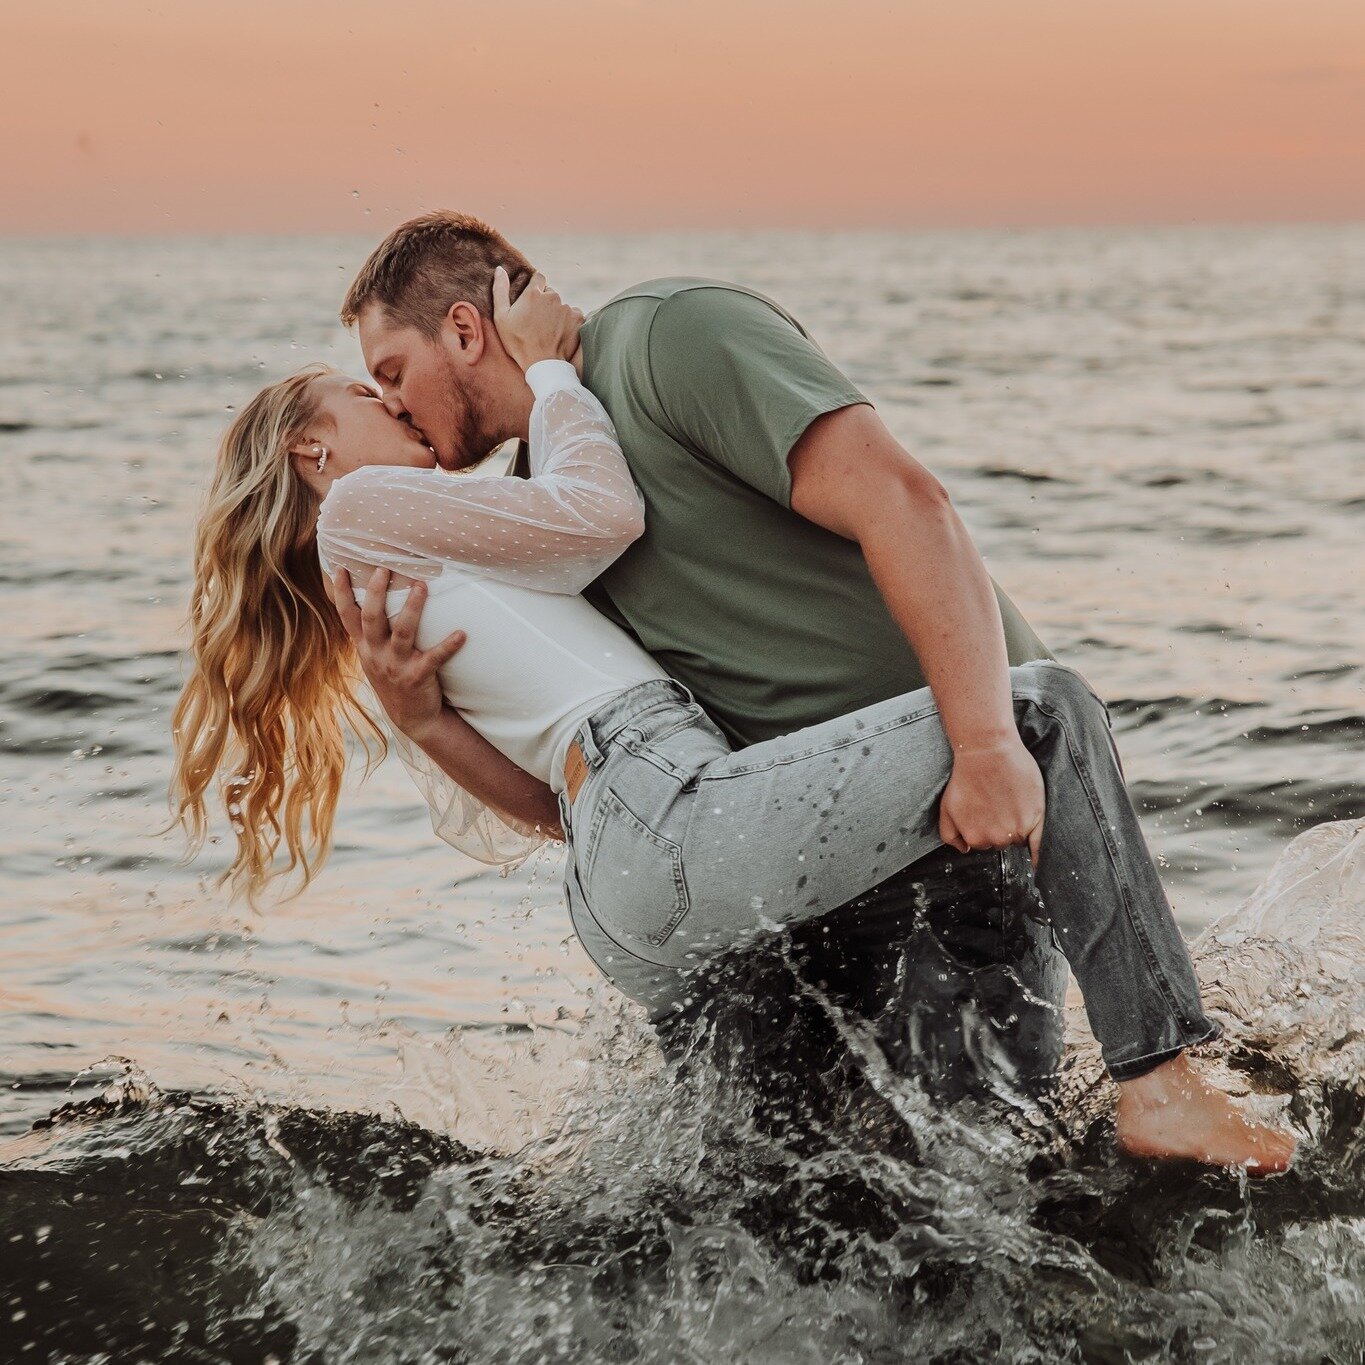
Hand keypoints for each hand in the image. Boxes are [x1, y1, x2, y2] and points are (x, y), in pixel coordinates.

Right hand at [332, 566, 467, 740]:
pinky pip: (434, 658)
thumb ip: (370, 633)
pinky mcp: (418, 677)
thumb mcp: (374, 656)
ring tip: (421, 586)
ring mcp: (396, 667)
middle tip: (383, 569)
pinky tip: (461, 634)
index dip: (341, 593)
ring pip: (403, 633)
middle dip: (376, 593)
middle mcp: (376, 655)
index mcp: (364, 648)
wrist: (411, 717)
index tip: (339, 568)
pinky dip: (448, 646)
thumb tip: (372, 597)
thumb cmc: (394, 678)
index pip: (347, 616)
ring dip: (412, 609)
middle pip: (372, 619)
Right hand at [492, 266, 583, 371]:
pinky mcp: (578, 318)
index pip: (539, 278)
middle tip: (538, 322)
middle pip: (550, 293)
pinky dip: (569, 322)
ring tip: (549, 331)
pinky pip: (574, 315)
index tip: (532, 301)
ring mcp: (567, 307)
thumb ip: (500, 290)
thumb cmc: (518, 343)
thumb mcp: (501, 318)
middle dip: (546, 303)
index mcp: (533, 293)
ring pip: (562, 305)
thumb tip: (500, 269)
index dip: (535, 288)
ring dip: (557, 313)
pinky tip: (561, 334)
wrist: (543, 365)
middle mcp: (552, 296)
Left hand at [938, 734, 1046, 868]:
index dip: (986, 825)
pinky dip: (1037, 855)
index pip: (985, 842)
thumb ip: (950, 834)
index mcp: (975, 838)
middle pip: (1002, 841)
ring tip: (1010, 800)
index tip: (987, 809)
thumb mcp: (946, 807)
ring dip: (1016, 826)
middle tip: (998, 801)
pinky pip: (1038, 845)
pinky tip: (1038, 864)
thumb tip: (964, 850)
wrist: (987, 750)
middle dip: (1001, 826)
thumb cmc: (966, 775)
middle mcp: (996, 838)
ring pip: (1018, 837)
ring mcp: (1017, 829)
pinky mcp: (1035, 817)